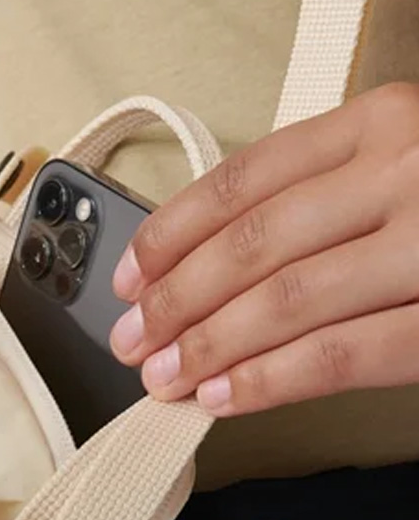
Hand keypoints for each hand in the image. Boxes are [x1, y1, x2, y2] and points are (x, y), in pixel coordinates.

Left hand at [109, 82, 418, 415]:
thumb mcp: (405, 166)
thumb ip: (326, 195)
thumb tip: (209, 265)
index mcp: (384, 121)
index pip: (245, 179)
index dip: (172, 234)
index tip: (128, 277)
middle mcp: (407, 168)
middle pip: (254, 244)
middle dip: (177, 302)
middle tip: (132, 341)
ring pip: (288, 301)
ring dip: (209, 347)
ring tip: (162, 379)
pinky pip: (343, 353)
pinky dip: (271, 381)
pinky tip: (223, 398)